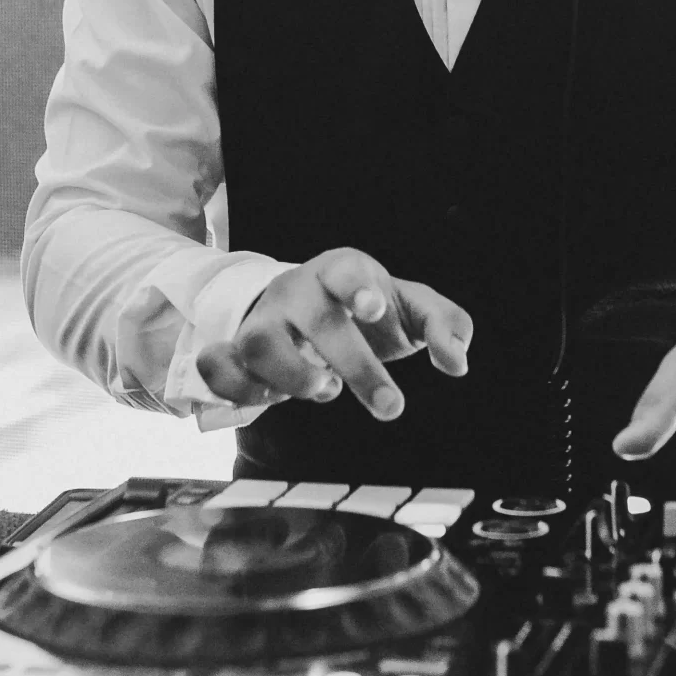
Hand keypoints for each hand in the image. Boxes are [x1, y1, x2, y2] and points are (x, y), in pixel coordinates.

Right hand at [197, 247, 472, 421]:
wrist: (309, 312)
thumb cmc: (368, 310)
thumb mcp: (413, 309)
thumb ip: (446, 326)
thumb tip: (457, 362)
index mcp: (341, 270)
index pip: (346, 269)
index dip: (358, 288)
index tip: (375, 309)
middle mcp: (297, 291)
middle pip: (315, 320)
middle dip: (355, 365)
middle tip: (391, 406)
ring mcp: (263, 320)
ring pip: (259, 344)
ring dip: (294, 379)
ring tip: (326, 391)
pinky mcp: (236, 350)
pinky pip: (219, 368)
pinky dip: (239, 390)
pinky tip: (270, 400)